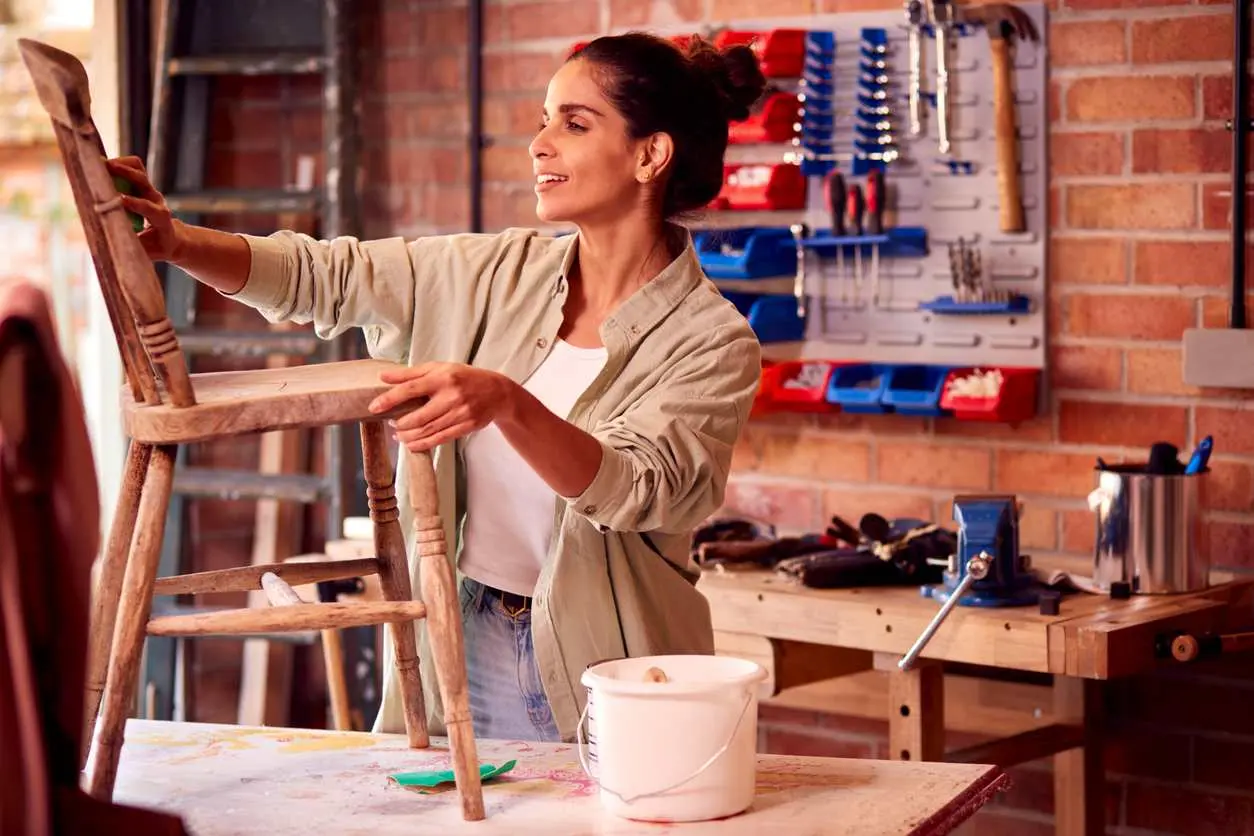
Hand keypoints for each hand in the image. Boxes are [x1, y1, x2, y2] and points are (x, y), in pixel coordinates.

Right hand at [105, 156, 184, 261]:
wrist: (172, 240)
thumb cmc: (156, 248)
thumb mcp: (146, 253)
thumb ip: (131, 248)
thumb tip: (109, 246)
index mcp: (161, 220)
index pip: (149, 208)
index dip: (134, 203)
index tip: (118, 200)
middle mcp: (157, 201)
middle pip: (143, 181)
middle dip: (125, 173)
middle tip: (104, 169)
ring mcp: (150, 191)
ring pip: (138, 169)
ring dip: (120, 164)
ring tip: (100, 164)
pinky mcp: (144, 185)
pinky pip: (133, 168)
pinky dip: (119, 164)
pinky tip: (102, 166)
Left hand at [368, 363, 516, 451]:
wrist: (497, 392)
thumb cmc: (464, 378)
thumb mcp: (439, 368)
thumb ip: (411, 373)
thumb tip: (384, 376)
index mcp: (442, 378)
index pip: (411, 389)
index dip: (390, 399)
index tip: (374, 407)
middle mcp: (451, 396)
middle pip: (418, 416)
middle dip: (399, 423)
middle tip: (391, 423)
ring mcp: (460, 413)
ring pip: (427, 431)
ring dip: (408, 436)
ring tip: (398, 435)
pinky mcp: (466, 427)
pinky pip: (439, 440)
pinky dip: (421, 445)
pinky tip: (411, 444)